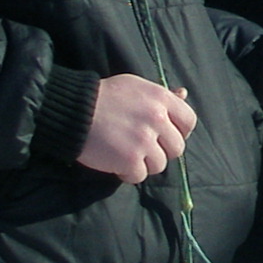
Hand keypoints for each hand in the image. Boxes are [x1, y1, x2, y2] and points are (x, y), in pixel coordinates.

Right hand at [79, 74, 197, 180]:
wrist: (73, 110)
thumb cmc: (104, 97)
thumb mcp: (136, 87)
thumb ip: (162, 95)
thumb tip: (184, 94)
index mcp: (161, 99)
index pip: (189, 122)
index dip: (180, 132)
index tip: (165, 136)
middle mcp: (157, 119)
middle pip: (177, 148)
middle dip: (161, 151)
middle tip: (141, 148)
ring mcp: (144, 140)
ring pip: (160, 165)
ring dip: (143, 164)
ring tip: (125, 153)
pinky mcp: (130, 159)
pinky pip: (140, 176)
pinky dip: (127, 173)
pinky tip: (115, 162)